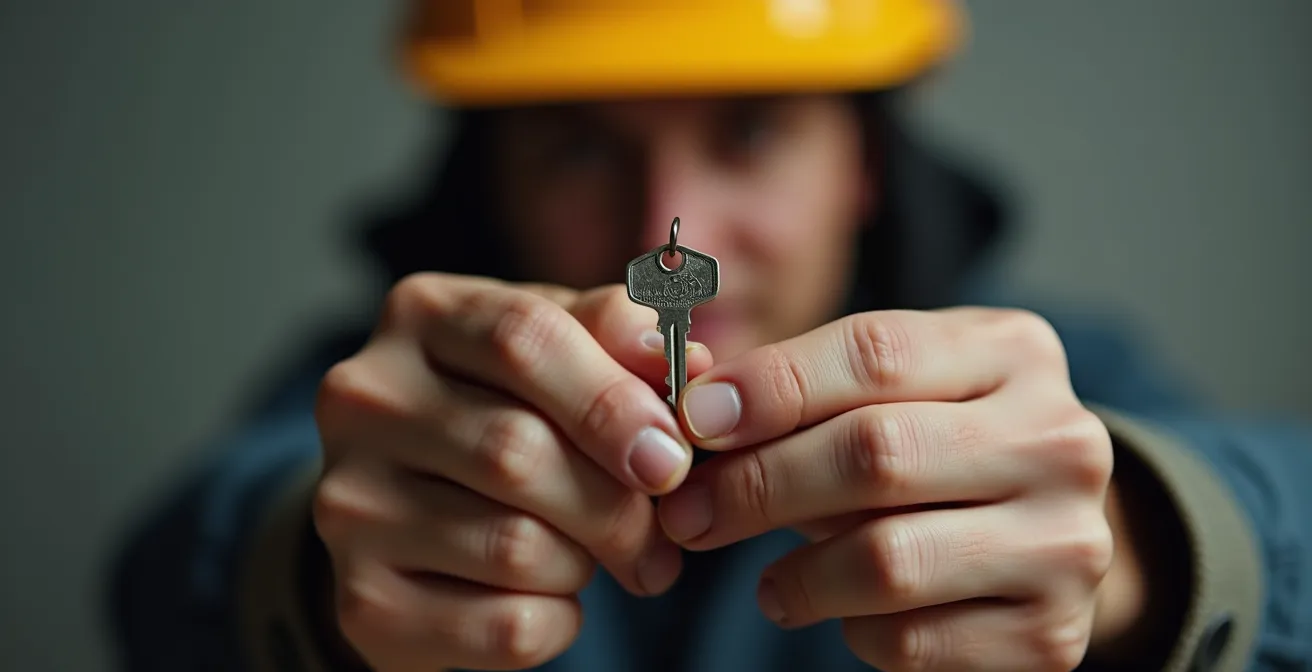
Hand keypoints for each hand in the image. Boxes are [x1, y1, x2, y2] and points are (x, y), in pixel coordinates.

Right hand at [312, 274, 709, 670]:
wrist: (415, 513)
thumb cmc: (508, 410)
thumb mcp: (560, 351)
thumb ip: (619, 341)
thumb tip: (688, 362)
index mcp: (421, 317)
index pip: (524, 338)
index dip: (613, 400)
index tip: (673, 455)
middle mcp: (364, 400)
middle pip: (517, 451)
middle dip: (617, 503)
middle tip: (663, 531)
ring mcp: (348, 503)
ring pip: (515, 547)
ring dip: (586, 561)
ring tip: (595, 555)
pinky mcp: (363, 599)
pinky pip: (502, 626)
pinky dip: (558, 621)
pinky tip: (553, 597)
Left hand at [658, 308, 1116, 670]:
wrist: (1046, 539)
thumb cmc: (936, 446)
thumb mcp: (894, 391)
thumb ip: (806, 389)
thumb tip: (696, 414)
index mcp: (1014, 353)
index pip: (876, 354)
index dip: (772, 387)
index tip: (696, 421)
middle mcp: (1059, 440)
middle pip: (876, 453)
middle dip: (759, 485)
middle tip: (688, 513)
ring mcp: (1067, 543)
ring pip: (888, 559)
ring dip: (797, 576)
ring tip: (769, 584)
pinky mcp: (1051, 635)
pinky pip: (911, 640)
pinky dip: (851, 630)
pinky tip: (842, 614)